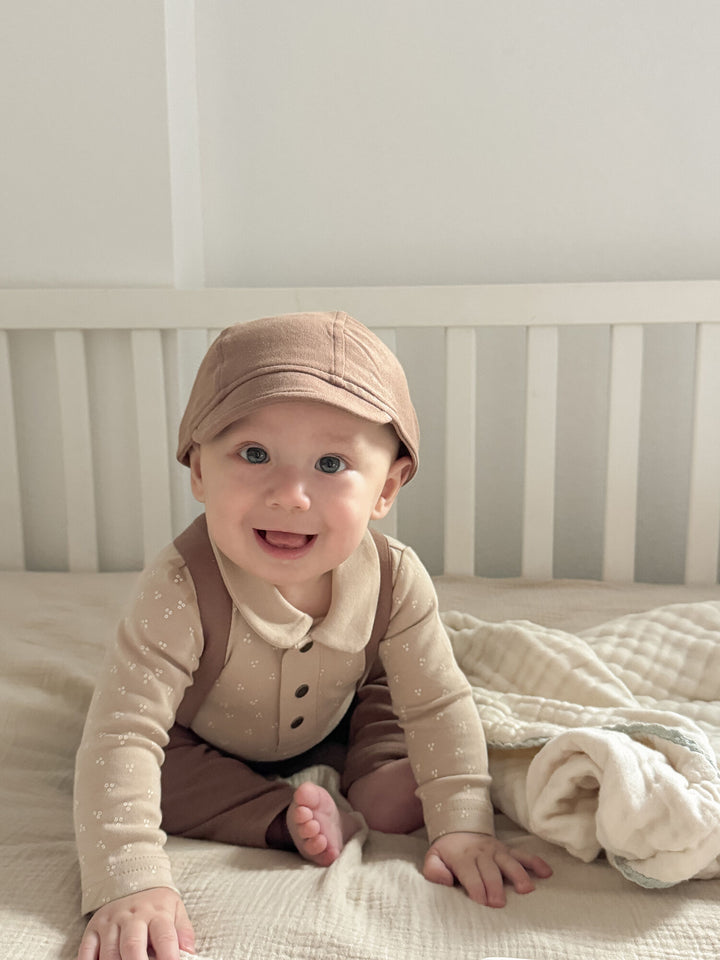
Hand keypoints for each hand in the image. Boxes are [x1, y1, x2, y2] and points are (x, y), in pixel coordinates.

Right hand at [77, 887, 194, 959]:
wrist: (131, 880)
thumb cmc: (156, 905)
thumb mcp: (176, 910)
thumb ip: (183, 932)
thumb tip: (190, 953)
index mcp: (157, 912)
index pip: (165, 936)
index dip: (169, 956)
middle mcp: (132, 916)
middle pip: (132, 944)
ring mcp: (111, 921)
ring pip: (109, 951)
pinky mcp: (93, 928)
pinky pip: (86, 951)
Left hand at [423, 831, 551, 907]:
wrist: (460, 827)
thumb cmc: (448, 852)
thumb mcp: (433, 857)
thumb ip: (434, 870)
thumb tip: (444, 881)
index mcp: (463, 858)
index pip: (470, 875)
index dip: (476, 888)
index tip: (482, 901)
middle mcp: (482, 854)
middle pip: (490, 871)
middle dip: (495, 886)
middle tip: (499, 903)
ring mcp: (497, 851)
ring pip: (509, 862)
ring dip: (518, 875)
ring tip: (526, 889)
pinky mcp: (508, 851)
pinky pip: (523, 855)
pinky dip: (535, 863)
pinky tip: (546, 872)